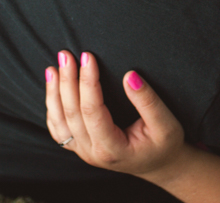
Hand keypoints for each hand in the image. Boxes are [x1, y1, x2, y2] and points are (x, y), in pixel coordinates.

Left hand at [45, 52, 186, 178]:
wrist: (160, 165)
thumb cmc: (165, 145)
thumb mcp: (166, 125)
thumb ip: (148, 102)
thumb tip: (130, 75)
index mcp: (112, 148)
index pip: (93, 111)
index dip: (88, 82)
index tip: (87, 57)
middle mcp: (92, 153)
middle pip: (72, 114)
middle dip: (67, 81)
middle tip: (65, 54)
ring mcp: (83, 152)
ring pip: (60, 122)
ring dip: (54, 93)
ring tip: (52, 68)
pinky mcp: (80, 147)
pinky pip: (59, 129)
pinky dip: (53, 108)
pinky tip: (53, 89)